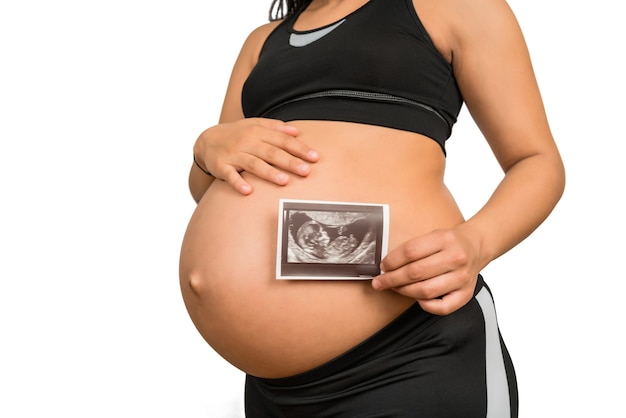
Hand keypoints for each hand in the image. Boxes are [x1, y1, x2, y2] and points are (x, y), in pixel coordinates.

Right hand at [194, 118, 319, 194]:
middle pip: (271, 152)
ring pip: (253, 164)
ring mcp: (234, 154)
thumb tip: (296, 132)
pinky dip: (238, 183)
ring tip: (284, 181)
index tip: (315, 157)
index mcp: (258, 132)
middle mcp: (247, 142)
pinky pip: (230, 176)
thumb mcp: (254, 125)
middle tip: (306, 171)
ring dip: (269, 173)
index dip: (299, 149)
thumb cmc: (237, 134)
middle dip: (289, 162)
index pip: (282, 140)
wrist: (206, 140)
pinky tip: (248, 191)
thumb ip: (275, 128)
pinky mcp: (221, 166)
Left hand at [371, 228, 480, 314]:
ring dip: (404, 291)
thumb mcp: (432, 235)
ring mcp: (462, 277)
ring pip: (425, 290)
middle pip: (415, 272)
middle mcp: (455, 258)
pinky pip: (442, 307)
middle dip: (392, 279)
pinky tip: (417, 298)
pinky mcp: (466, 293)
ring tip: (395, 288)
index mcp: (445, 239)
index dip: (392, 261)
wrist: (476, 246)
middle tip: (380, 282)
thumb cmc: (449, 243)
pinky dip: (426, 305)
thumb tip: (387, 266)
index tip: (382, 266)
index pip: (410, 251)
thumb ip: (413, 248)